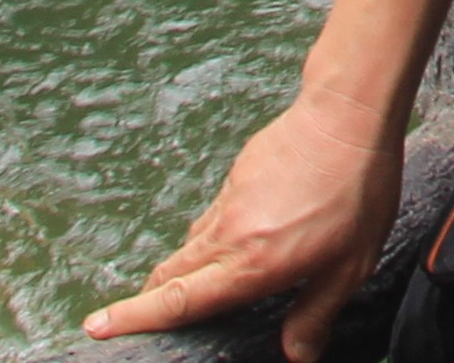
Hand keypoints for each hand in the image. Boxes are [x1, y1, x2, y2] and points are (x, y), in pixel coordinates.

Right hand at [89, 91, 404, 360]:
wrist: (346, 114)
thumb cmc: (356, 189)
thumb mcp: (350, 264)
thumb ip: (316, 313)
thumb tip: (297, 354)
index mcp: (251, 265)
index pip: (179, 301)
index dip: (135, 318)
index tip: (96, 326)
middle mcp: (229, 235)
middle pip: (170, 276)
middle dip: (143, 303)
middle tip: (124, 321)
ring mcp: (228, 201)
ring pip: (188, 246)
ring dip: (175, 272)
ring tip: (176, 290)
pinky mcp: (236, 177)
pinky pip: (210, 218)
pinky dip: (205, 240)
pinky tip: (228, 242)